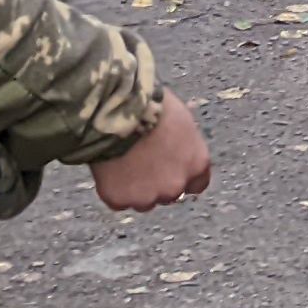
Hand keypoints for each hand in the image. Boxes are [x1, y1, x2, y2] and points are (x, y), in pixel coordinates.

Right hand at [90, 91, 211, 211]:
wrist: (117, 112)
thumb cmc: (152, 106)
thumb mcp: (181, 119)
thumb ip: (183, 143)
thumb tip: (178, 143)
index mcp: (197, 164)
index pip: (198, 183)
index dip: (183, 176)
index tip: (172, 168)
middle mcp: (176, 186)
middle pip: (169, 194)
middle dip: (158, 183)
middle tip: (141, 162)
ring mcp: (147, 196)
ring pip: (143, 201)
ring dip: (135, 188)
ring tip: (122, 162)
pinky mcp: (119, 200)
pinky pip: (117, 200)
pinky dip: (113, 188)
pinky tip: (108, 167)